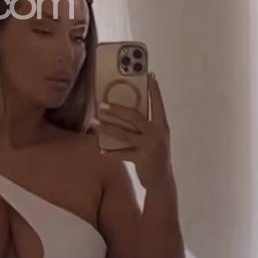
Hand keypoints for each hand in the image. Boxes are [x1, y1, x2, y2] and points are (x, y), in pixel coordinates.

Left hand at [97, 72, 171, 187]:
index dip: (154, 89)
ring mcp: (150, 147)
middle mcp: (157, 134)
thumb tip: (126, 113)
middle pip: (135, 116)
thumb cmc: (155, 158)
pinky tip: (100, 149)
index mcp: (162, 126)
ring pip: (124, 134)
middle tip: (101, 104)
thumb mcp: (156, 139)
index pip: (157, 103)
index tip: (150, 75)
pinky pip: (122, 153)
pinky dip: (110, 152)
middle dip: (117, 109)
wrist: (162, 182)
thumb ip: (146, 127)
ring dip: (107, 128)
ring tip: (94, 123)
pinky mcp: (142, 159)